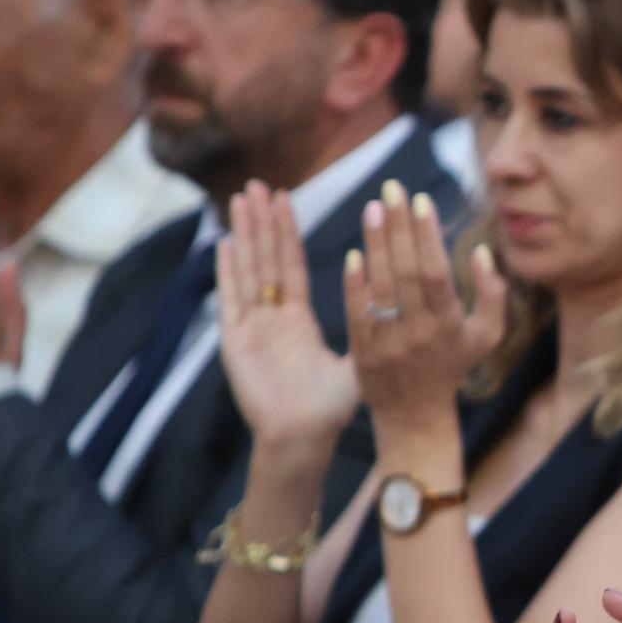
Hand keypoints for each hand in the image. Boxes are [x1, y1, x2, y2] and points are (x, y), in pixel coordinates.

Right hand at [217, 181, 356, 453]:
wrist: (302, 438)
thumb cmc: (329, 410)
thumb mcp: (354, 363)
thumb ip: (368, 333)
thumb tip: (396, 309)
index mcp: (298, 320)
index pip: (291, 265)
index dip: (287, 233)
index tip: (286, 198)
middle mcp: (271, 318)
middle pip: (266, 259)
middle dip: (262, 222)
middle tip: (259, 184)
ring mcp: (250, 327)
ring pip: (247, 270)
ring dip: (244, 235)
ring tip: (241, 199)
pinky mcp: (236, 341)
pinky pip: (232, 299)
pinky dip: (228, 271)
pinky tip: (225, 243)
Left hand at [347, 179, 505, 436]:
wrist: (415, 415)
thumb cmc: (452, 366)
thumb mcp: (486, 336)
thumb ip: (493, 294)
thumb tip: (480, 252)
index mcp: (450, 325)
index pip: (436, 273)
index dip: (428, 236)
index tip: (420, 201)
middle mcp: (419, 332)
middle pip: (407, 273)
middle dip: (399, 228)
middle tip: (390, 189)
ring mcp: (389, 343)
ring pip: (381, 288)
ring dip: (376, 246)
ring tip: (372, 208)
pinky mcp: (363, 353)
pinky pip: (357, 314)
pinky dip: (354, 286)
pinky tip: (353, 255)